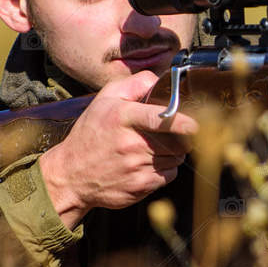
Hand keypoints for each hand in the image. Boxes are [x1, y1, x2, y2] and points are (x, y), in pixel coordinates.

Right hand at [37, 69, 198, 228]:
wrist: (71, 174)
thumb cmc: (91, 133)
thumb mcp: (104, 99)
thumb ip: (134, 84)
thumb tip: (161, 80)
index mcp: (121, 117)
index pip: (158, 118)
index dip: (181, 121)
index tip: (196, 124)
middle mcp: (130, 144)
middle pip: (175, 141)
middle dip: (181, 137)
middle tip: (171, 134)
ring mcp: (136, 167)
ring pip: (175, 158)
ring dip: (173, 153)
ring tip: (154, 148)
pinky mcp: (141, 186)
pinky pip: (168, 175)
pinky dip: (165, 169)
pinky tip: (148, 164)